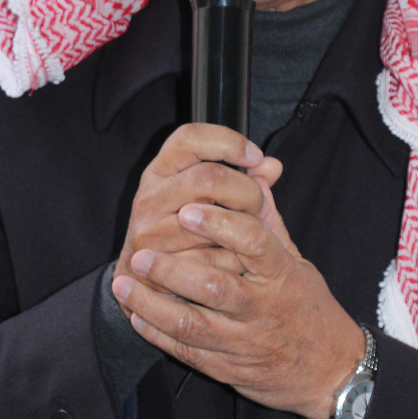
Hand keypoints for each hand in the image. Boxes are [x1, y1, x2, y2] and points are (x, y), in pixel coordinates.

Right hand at [112, 124, 282, 292]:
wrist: (144, 281)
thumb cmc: (183, 232)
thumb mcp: (206, 199)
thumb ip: (242, 181)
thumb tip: (273, 166)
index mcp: (161, 170)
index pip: (189, 137)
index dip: (227, 141)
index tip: (255, 157)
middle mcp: (150, 195)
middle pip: (208, 177)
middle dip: (246, 190)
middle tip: (259, 205)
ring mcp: (149, 229)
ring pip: (210, 219)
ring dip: (242, 228)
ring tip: (251, 236)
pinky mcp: (157, 263)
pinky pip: (208, 258)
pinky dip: (232, 259)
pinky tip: (240, 260)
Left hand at [113, 188, 365, 418]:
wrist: (331, 372)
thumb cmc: (308, 308)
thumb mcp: (296, 262)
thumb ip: (269, 221)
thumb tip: (254, 173)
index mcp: (282, 274)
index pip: (254, 244)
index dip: (220, 226)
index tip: (188, 210)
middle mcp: (263, 307)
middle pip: (214, 287)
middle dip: (172, 270)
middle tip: (140, 252)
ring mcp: (244, 341)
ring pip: (193, 324)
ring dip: (152, 304)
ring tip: (124, 284)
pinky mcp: (229, 368)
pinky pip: (187, 351)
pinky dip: (157, 334)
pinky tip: (136, 316)